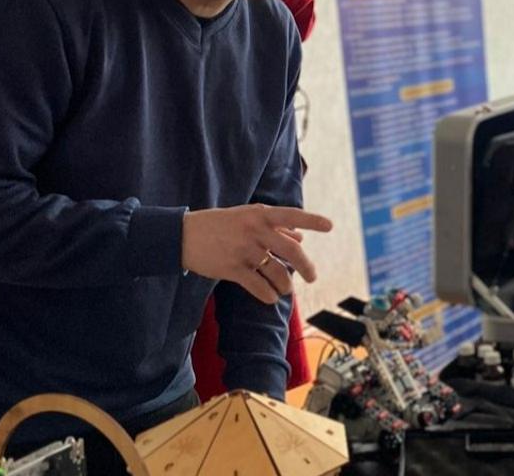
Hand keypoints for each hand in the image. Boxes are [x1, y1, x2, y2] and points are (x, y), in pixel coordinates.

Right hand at [182, 204, 331, 304]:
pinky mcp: (232, 269)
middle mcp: (254, 231)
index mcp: (259, 214)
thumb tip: (300, 235)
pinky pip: (259, 287)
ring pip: (277, 272)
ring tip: (285, 289)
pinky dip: (268, 295)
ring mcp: (244, 250)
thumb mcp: (246, 217)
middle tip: (312, 277)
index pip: (292, 215)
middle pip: (292, 251)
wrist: (183, 236)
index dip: (312, 220)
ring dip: (285, 284)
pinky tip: (270, 297)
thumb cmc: (219, 224)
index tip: (330, 226)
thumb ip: (274, 226)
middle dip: (306, 267)